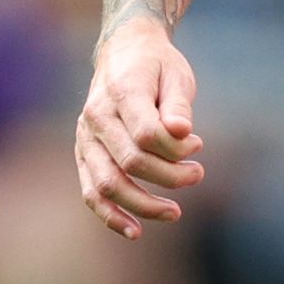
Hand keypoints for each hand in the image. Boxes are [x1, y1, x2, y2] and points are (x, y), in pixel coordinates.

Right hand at [76, 19, 206, 236]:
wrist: (123, 52)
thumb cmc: (156, 66)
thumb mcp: (176, 74)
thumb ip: (178, 105)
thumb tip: (183, 132)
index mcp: (121, 92)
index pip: (147, 134)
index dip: (178, 149)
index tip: (199, 144)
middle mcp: (96, 117)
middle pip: (130, 162)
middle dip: (169, 177)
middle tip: (198, 174)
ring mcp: (86, 138)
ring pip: (107, 184)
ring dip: (143, 205)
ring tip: (175, 213)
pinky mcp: (84, 154)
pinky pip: (91, 192)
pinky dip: (110, 216)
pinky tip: (134, 232)